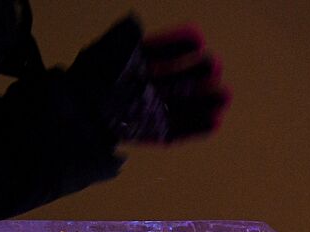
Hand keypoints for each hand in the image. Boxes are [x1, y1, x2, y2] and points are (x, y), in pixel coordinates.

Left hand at [72, 17, 229, 144]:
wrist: (84, 112)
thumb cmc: (96, 78)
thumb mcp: (109, 50)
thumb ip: (125, 35)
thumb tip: (136, 20)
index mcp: (137, 67)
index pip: (163, 53)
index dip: (179, 45)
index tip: (198, 37)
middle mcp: (148, 88)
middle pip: (180, 81)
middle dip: (200, 74)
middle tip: (216, 65)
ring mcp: (153, 111)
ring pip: (186, 106)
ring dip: (207, 102)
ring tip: (225, 96)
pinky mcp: (155, 133)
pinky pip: (180, 132)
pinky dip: (198, 129)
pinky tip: (215, 122)